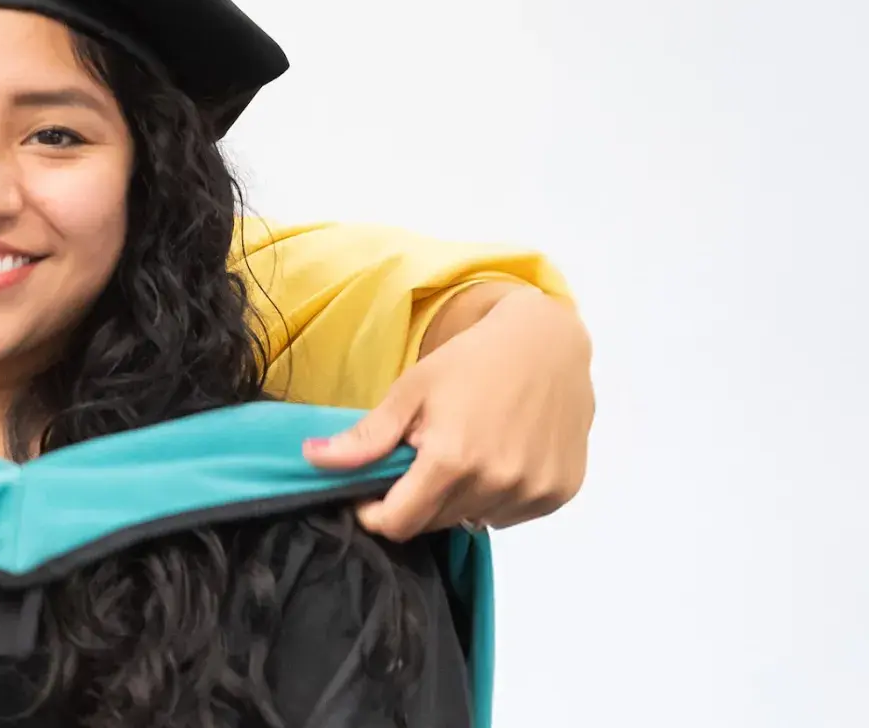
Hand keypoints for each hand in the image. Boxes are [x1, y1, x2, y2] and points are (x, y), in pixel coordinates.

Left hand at [303, 286, 593, 540]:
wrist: (549, 344)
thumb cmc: (471, 361)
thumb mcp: (411, 391)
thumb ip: (365, 437)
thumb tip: (310, 459)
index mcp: (453, 460)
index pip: (399, 524)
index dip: (374, 513)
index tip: (368, 492)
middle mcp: (496, 483)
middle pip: (434, 524)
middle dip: (414, 500)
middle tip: (419, 457)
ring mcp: (532, 491)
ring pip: (471, 520)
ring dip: (456, 499)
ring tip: (463, 452)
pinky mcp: (558, 492)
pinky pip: (508, 515)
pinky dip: (494, 497)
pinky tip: (497, 457)